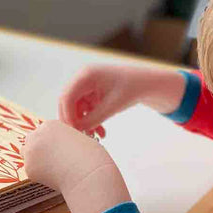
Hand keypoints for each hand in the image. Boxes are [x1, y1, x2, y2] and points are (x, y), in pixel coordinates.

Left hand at [23, 120, 113, 192]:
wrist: (87, 172)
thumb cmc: (89, 157)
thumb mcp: (78, 138)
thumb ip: (64, 140)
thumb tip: (61, 149)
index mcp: (50, 125)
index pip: (43, 132)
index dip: (49, 143)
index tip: (55, 151)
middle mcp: (37, 135)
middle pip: (31, 140)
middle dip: (38, 149)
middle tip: (50, 160)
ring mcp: (30, 151)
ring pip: (26, 155)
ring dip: (35, 160)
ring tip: (51, 169)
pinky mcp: (29, 168)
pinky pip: (30, 171)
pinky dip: (39, 175)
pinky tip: (52, 177)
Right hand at [59, 65, 187, 133]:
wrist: (145, 84)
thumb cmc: (132, 90)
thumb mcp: (112, 107)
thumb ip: (93, 119)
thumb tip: (77, 130)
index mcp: (87, 74)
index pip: (67, 96)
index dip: (68, 116)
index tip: (75, 132)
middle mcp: (82, 78)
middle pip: (67, 103)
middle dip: (73, 121)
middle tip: (81, 137)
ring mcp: (85, 87)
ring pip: (75, 109)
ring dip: (84, 124)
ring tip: (97, 137)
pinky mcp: (90, 95)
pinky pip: (84, 111)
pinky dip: (90, 122)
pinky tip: (101, 132)